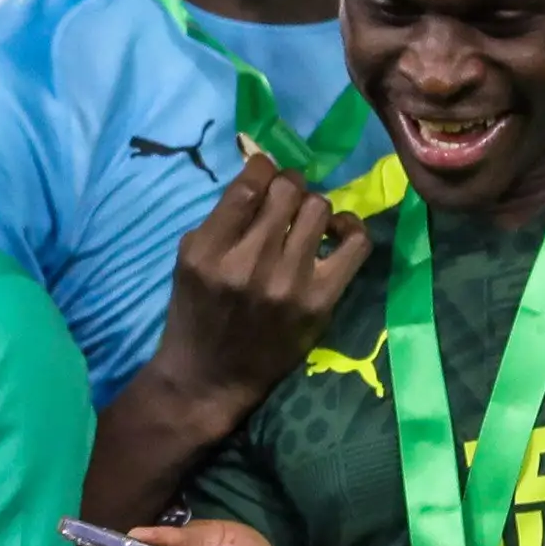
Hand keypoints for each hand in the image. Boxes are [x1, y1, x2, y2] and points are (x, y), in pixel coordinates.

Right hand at [140, 151, 376, 423]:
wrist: (211, 379)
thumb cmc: (197, 314)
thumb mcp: (189, 260)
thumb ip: (222, 218)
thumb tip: (261, 173)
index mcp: (209, 251)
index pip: (249, 185)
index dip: (262, 166)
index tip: (265, 170)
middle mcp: (248, 264)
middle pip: (287, 190)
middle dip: (287, 184)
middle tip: (285, 198)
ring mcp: (288, 284)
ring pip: (319, 208)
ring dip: (312, 206)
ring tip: (305, 220)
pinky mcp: (319, 302)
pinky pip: (355, 244)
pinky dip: (350, 228)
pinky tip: (336, 231)